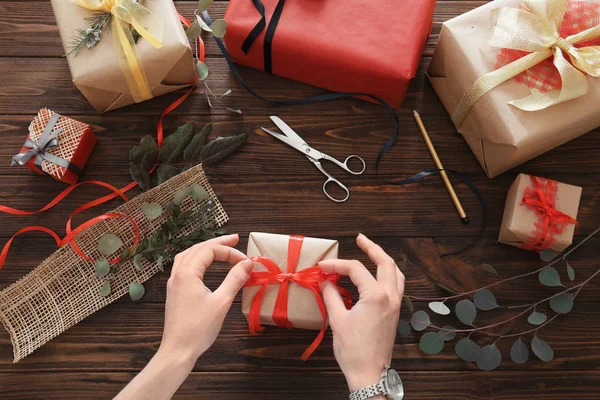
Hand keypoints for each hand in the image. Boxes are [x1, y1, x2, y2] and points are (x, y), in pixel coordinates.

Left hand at [158, 234, 252, 366]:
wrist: (178, 351)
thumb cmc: (198, 329)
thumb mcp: (221, 302)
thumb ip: (234, 279)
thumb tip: (247, 263)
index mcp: (187, 274)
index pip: (210, 251)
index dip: (229, 252)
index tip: (246, 261)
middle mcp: (177, 274)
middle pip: (198, 249)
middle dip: (218, 243)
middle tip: (236, 239)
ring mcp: (174, 283)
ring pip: (189, 255)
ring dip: (206, 249)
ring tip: (221, 247)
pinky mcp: (175, 292)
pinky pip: (184, 266)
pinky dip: (197, 259)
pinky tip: (204, 264)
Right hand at [318, 234, 403, 391]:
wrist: (369, 373)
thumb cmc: (353, 350)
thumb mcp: (337, 320)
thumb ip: (332, 295)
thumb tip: (326, 281)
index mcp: (376, 296)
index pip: (355, 269)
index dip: (337, 264)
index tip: (322, 266)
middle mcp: (390, 296)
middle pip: (385, 262)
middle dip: (372, 248)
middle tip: (359, 239)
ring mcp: (395, 305)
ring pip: (395, 273)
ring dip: (383, 259)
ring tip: (371, 251)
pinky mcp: (394, 313)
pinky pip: (396, 285)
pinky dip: (388, 274)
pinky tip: (377, 274)